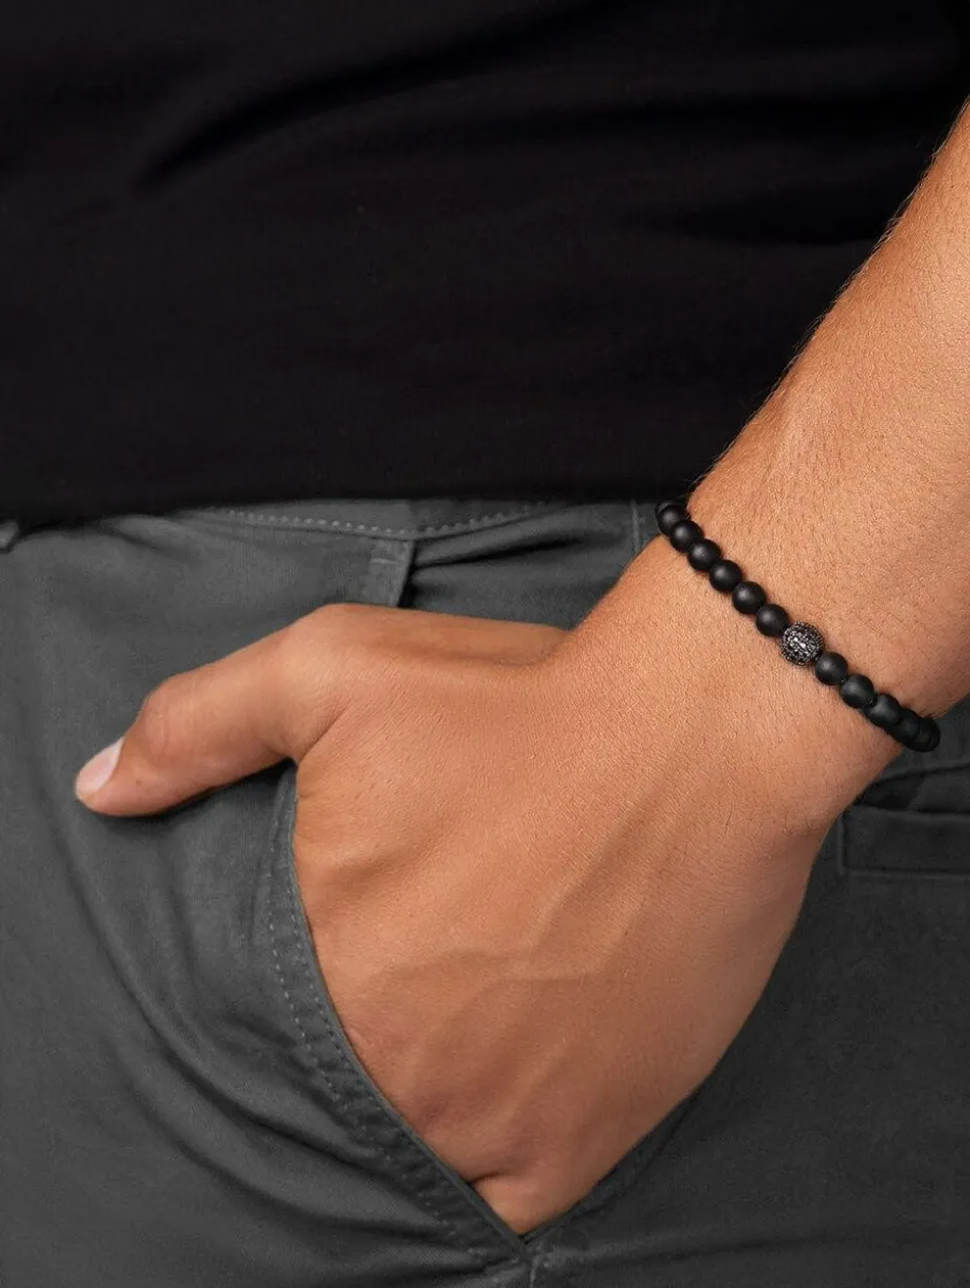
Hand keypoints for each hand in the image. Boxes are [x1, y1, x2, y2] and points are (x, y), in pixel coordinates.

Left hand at [74, 590, 829, 1233]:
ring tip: (474, 1018)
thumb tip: (101, 786)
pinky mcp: (593, 1134)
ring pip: (428, 1144)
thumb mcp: (331, 670)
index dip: (317, 975)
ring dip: (438, 1095)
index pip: (275, 1023)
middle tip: (434, 963)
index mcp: (324, 971)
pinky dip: (499, 1156)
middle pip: (358, 1081)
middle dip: (382, 1026)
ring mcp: (502, 1116)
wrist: (694, 736)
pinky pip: (511, 1196)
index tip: (367, 932)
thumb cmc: (515, 702)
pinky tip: (513, 1087)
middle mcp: (404, 1068)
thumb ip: (197, 727)